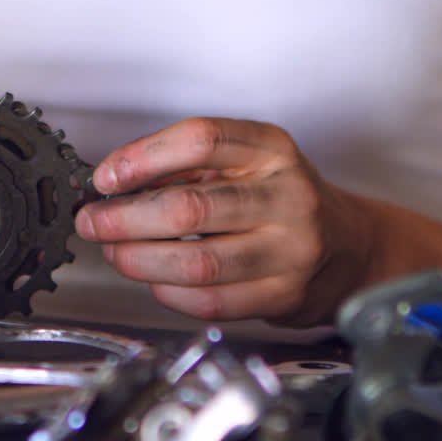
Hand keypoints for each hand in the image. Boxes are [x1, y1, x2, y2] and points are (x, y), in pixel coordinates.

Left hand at [74, 118, 372, 326]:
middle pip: (189, 207)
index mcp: (271, 150)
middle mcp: (286, 196)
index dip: (142, 158)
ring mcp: (290, 249)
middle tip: (92, 222)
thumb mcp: (244, 163)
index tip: (106, 178)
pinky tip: (153, 279)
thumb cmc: (278, 199)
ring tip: (115, 252)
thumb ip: (184, 167)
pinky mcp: (284, 294)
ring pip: (196, 261)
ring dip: (139, 259)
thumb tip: (113, 185)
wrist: (349, 247)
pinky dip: (168, 292)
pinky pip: (211, 300)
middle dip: (124, 218)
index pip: (200, 140)